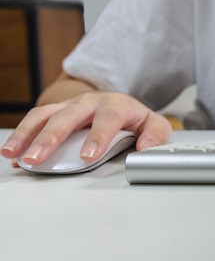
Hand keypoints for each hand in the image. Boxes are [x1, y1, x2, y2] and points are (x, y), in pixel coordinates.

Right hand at [1, 92, 171, 164]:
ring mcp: (69, 105)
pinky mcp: (56, 111)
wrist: (118, 103)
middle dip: (51, 138)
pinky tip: (14, 154)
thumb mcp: (154, 124)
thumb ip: (156, 135)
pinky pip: (36, 121)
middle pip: (68, 116)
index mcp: (116, 104)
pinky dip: (22, 137)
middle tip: (39, 158)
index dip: (97, 137)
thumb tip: (145, 148)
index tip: (87, 155)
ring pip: (45, 116)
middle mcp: (90, 102)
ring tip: (14, 154)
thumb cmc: (135, 119)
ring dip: (28, 134)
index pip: (107, 118)